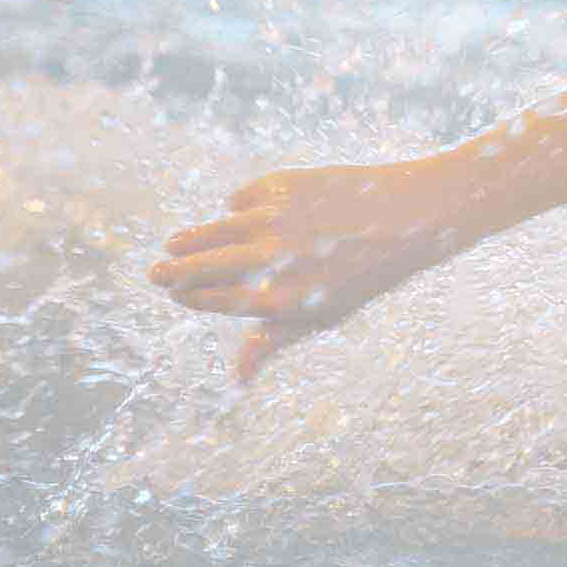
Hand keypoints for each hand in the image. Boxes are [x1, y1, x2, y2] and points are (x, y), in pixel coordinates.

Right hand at [150, 163, 456, 380]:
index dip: (192, 298)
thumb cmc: (365, 275)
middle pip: (205, 267)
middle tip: (154, 274)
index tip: (176, 295)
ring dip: (190, 240)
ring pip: (215, 230)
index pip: (219, 300)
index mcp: (286, 299)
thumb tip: (237, 378)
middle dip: (174, 272)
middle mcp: (277, 261)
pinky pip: (242, 199)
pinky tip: (239, 215)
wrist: (412, 217)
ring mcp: (277, 221)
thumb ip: (274, 341)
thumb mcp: (325, 315)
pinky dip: (238, 208)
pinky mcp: (282, 187)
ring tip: (174, 245)